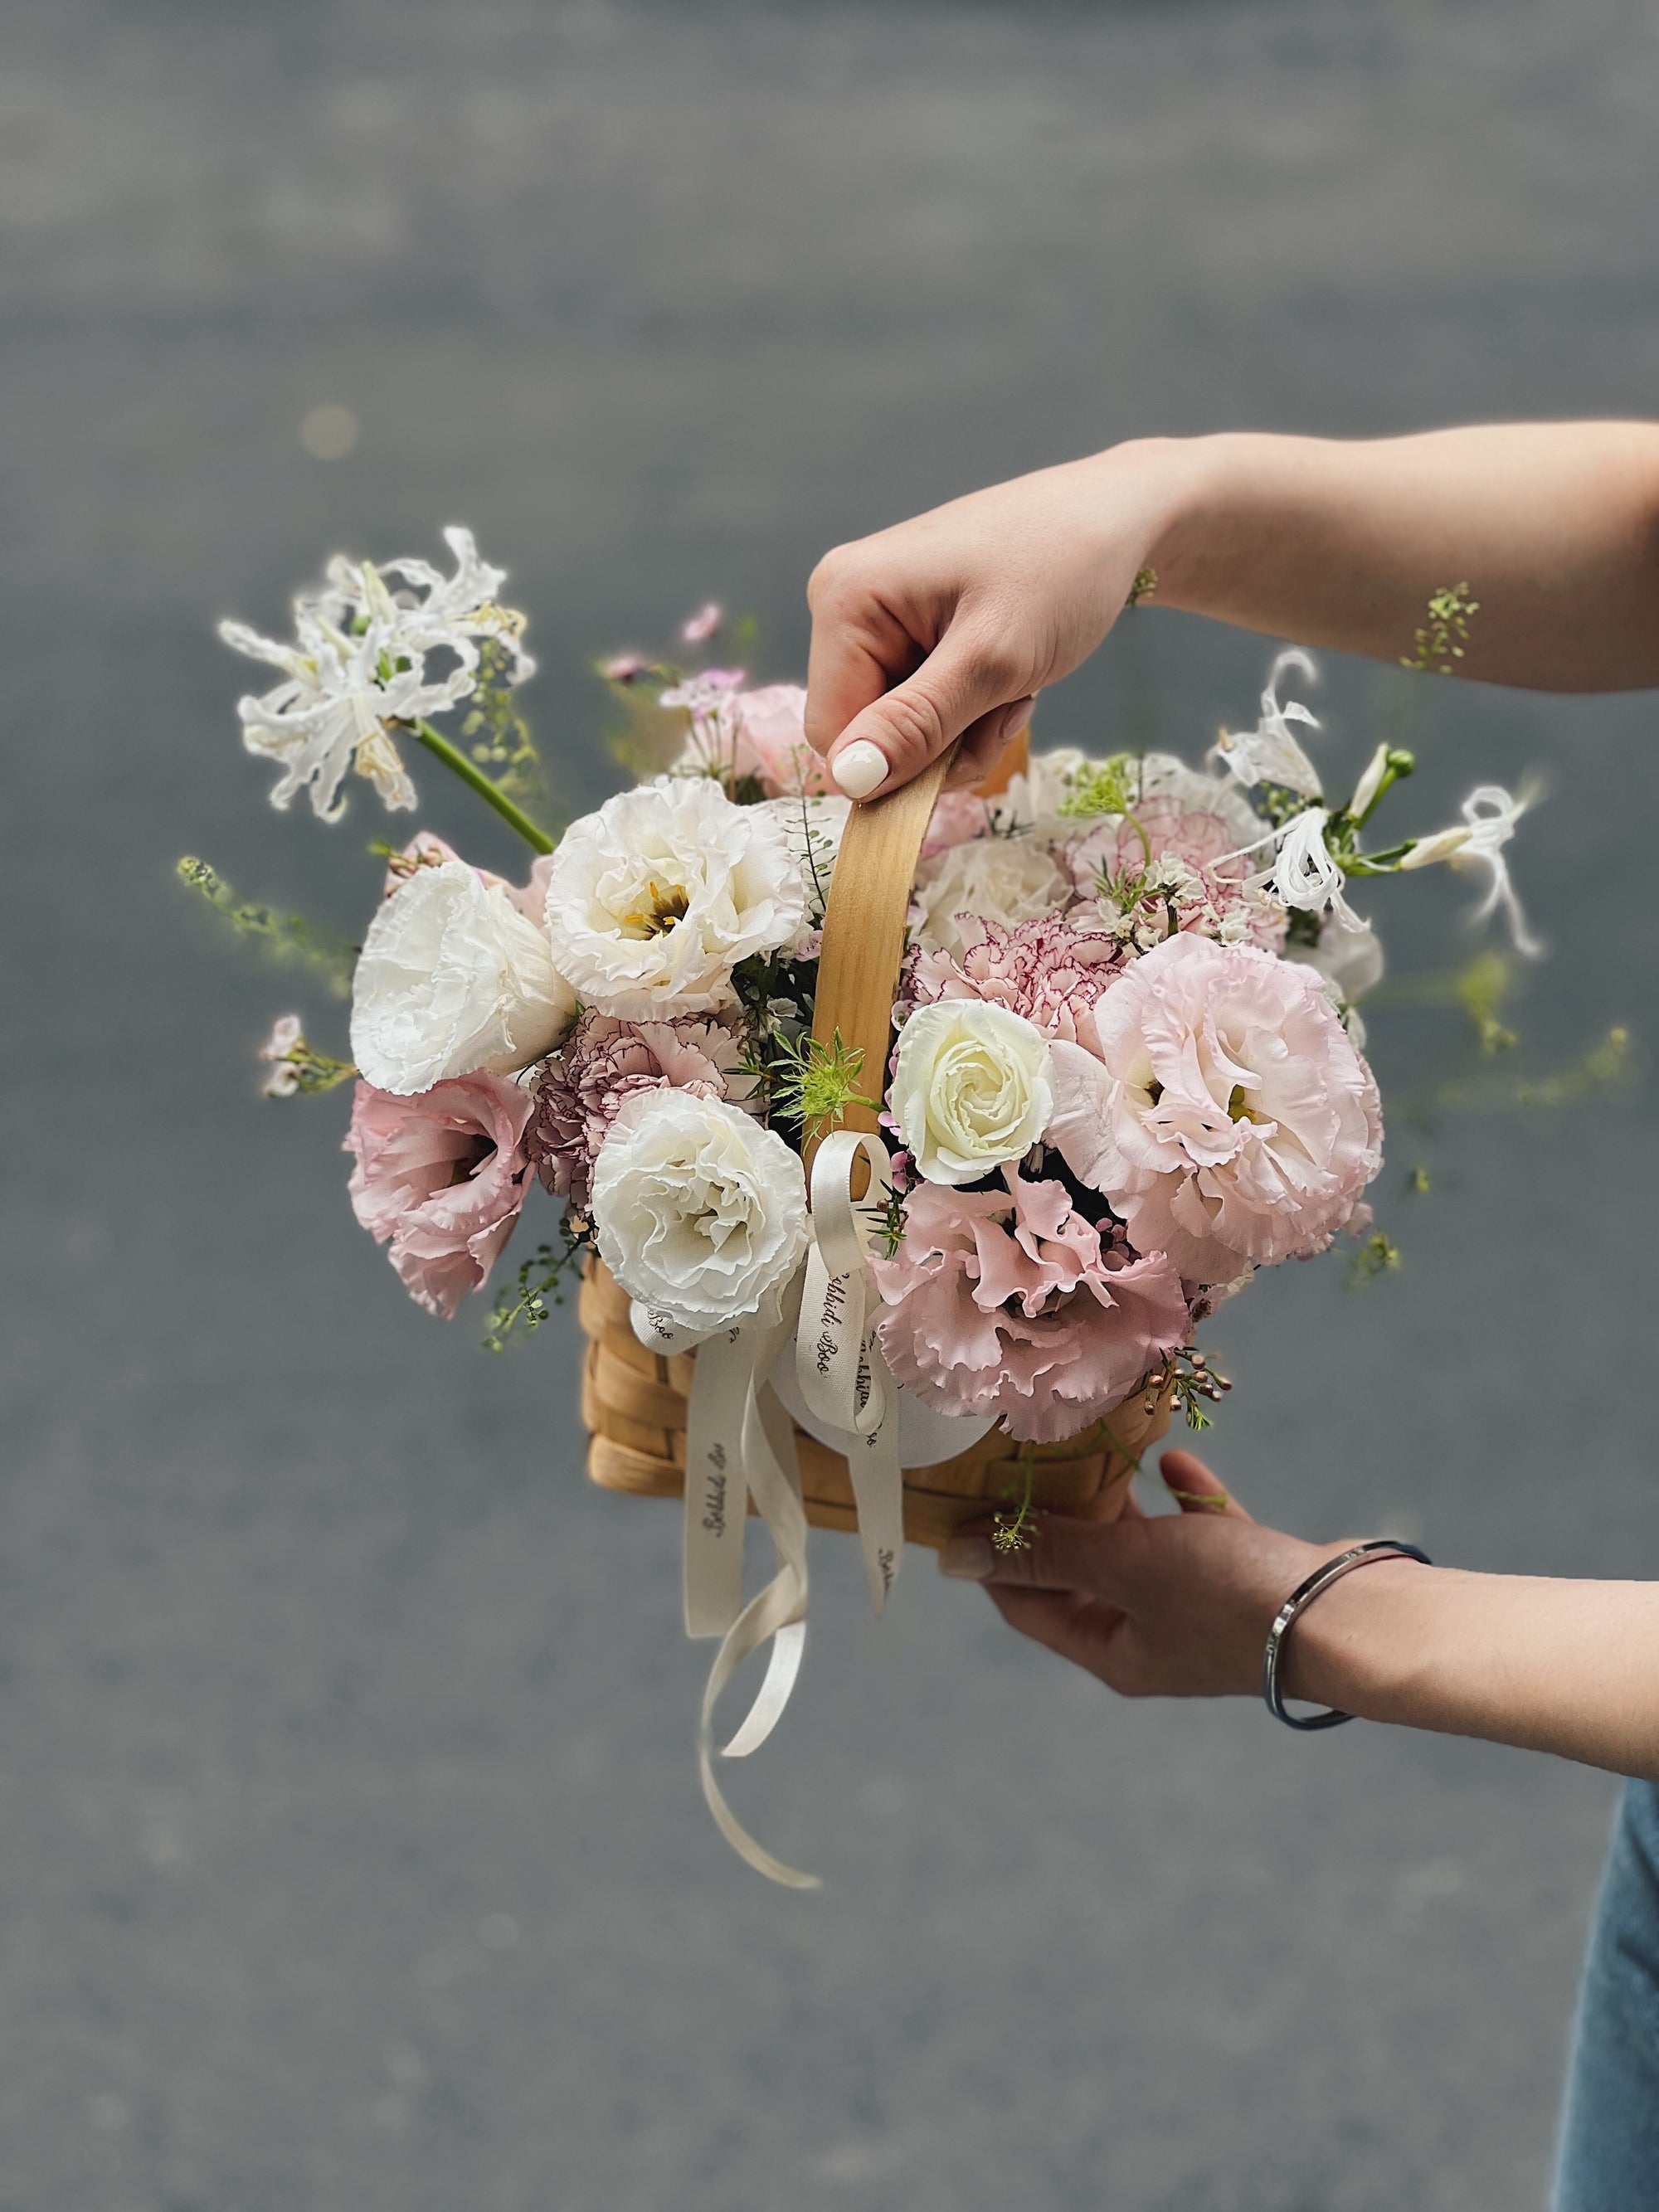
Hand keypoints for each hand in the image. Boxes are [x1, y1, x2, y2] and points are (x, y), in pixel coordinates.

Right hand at [803, 442, 1193, 799]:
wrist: (1116, 520)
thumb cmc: (1063, 569)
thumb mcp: (993, 659)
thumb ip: (916, 724)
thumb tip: (847, 780)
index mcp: (845, 598)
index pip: (831, 733)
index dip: (895, 764)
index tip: (969, 744)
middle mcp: (845, 603)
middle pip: (864, 733)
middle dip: (938, 744)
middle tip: (1004, 707)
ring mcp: (878, 616)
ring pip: (898, 730)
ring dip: (963, 731)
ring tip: (1014, 686)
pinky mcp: (908, 629)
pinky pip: (920, 706)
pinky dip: (970, 710)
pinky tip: (1008, 675)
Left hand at [938, 1450, 1334, 1699]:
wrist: (1349, 1615)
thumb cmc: (1229, 1598)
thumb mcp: (1126, 1568)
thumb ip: (1047, 1554)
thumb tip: (954, 1558)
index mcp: (1113, 1652)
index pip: (1027, 1603)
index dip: (994, 1553)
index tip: (970, 1495)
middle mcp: (1152, 1636)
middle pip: (1082, 1572)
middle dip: (1058, 1516)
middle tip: (1027, 1456)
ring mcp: (1201, 1608)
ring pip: (1141, 1547)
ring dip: (1120, 1501)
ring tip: (1092, 1447)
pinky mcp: (1248, 1576)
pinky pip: (1199, 1532)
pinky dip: (1184, 1498)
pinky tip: (1175, 1460)